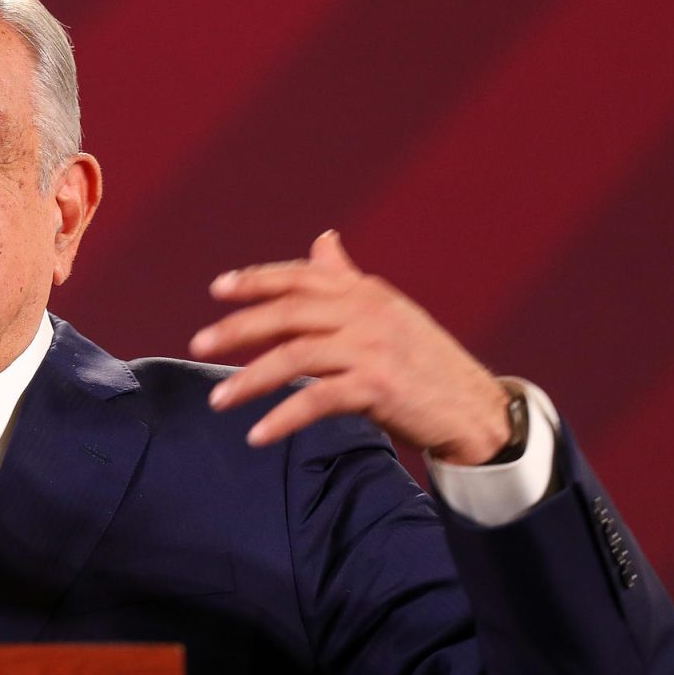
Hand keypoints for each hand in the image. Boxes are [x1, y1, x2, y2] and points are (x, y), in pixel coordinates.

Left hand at [189, 231, 510, 464]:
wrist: (475, 409)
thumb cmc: (423, 363)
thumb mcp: (386, 313)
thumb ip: (347, 280)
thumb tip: (323, 239)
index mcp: (365, 291)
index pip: (300, 275)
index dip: (256, 279)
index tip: (217, 289)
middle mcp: (367, 311)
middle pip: (287, 312)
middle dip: (237, 328)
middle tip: (198, 345)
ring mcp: (372, 347)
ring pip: (293, 356)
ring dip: (249, 380)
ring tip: (217, 401)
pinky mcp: (377, 385)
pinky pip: (316, 400)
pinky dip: (282, 418)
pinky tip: (257, 435)